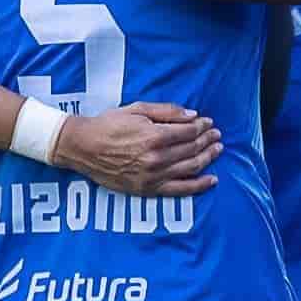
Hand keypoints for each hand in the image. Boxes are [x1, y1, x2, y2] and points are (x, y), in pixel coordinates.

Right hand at [54, 102, 220, 196]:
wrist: (82, 147)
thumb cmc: (108, 125)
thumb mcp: (136, 110)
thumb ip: (166, 111)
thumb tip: (192, 115)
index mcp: (154, 136)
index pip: (189, 132)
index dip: (202, 126)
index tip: (208, 123)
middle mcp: (156, 157)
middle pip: (192, 148)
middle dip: (208, 140)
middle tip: (217, 135)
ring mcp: (153, 176)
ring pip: (190, 168)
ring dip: (208, 158)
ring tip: (217, 150)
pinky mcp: (148, 189)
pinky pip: (180, 190)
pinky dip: (199, 186)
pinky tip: (212, 179)